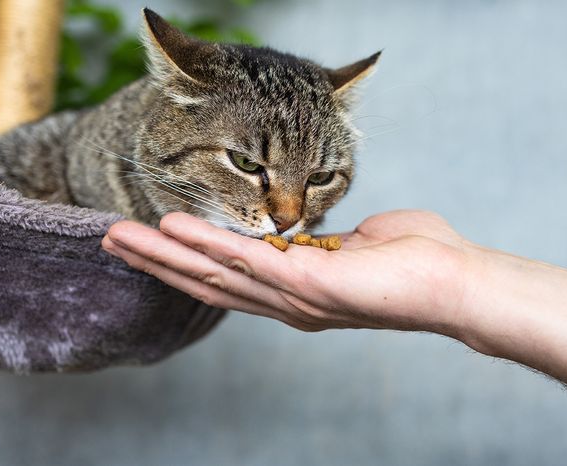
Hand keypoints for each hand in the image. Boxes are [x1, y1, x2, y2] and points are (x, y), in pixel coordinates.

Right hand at [102, 210, 566, 393]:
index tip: (153, 241)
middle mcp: (287, 301)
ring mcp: (294, 297)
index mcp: (297, 289)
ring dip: (165, 254)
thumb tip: (326, 231)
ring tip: (121, 235)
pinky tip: (173, 229)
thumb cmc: (417, 260)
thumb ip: (332, 239)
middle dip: (158, 261)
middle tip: (112, 241)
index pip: (230, 277)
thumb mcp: (362, 242)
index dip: (187, 262)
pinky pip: (247, 261)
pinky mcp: (308, 284)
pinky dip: (206, 245)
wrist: (454, 281)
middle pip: (208, 281)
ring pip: (215, 273)